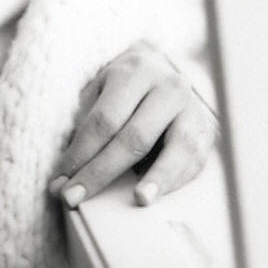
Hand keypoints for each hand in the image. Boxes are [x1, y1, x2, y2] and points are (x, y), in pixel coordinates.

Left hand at [49, 42, 218, 208]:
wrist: (163, 69)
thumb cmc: (124, 86)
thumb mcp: (100, 89)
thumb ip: (85, 123)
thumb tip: (67, 173)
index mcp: (135, 71)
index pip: (104, 120)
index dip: (81, 154)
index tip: (61, 181)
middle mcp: (168, 86)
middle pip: (135, 137)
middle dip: (102, 172)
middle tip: (76, 197)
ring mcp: (192, 107)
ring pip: (176, 147)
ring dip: (157, 177)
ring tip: (139, 199)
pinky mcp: (207, 128)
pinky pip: (194, 159)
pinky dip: (176, 179)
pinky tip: (157, 193)